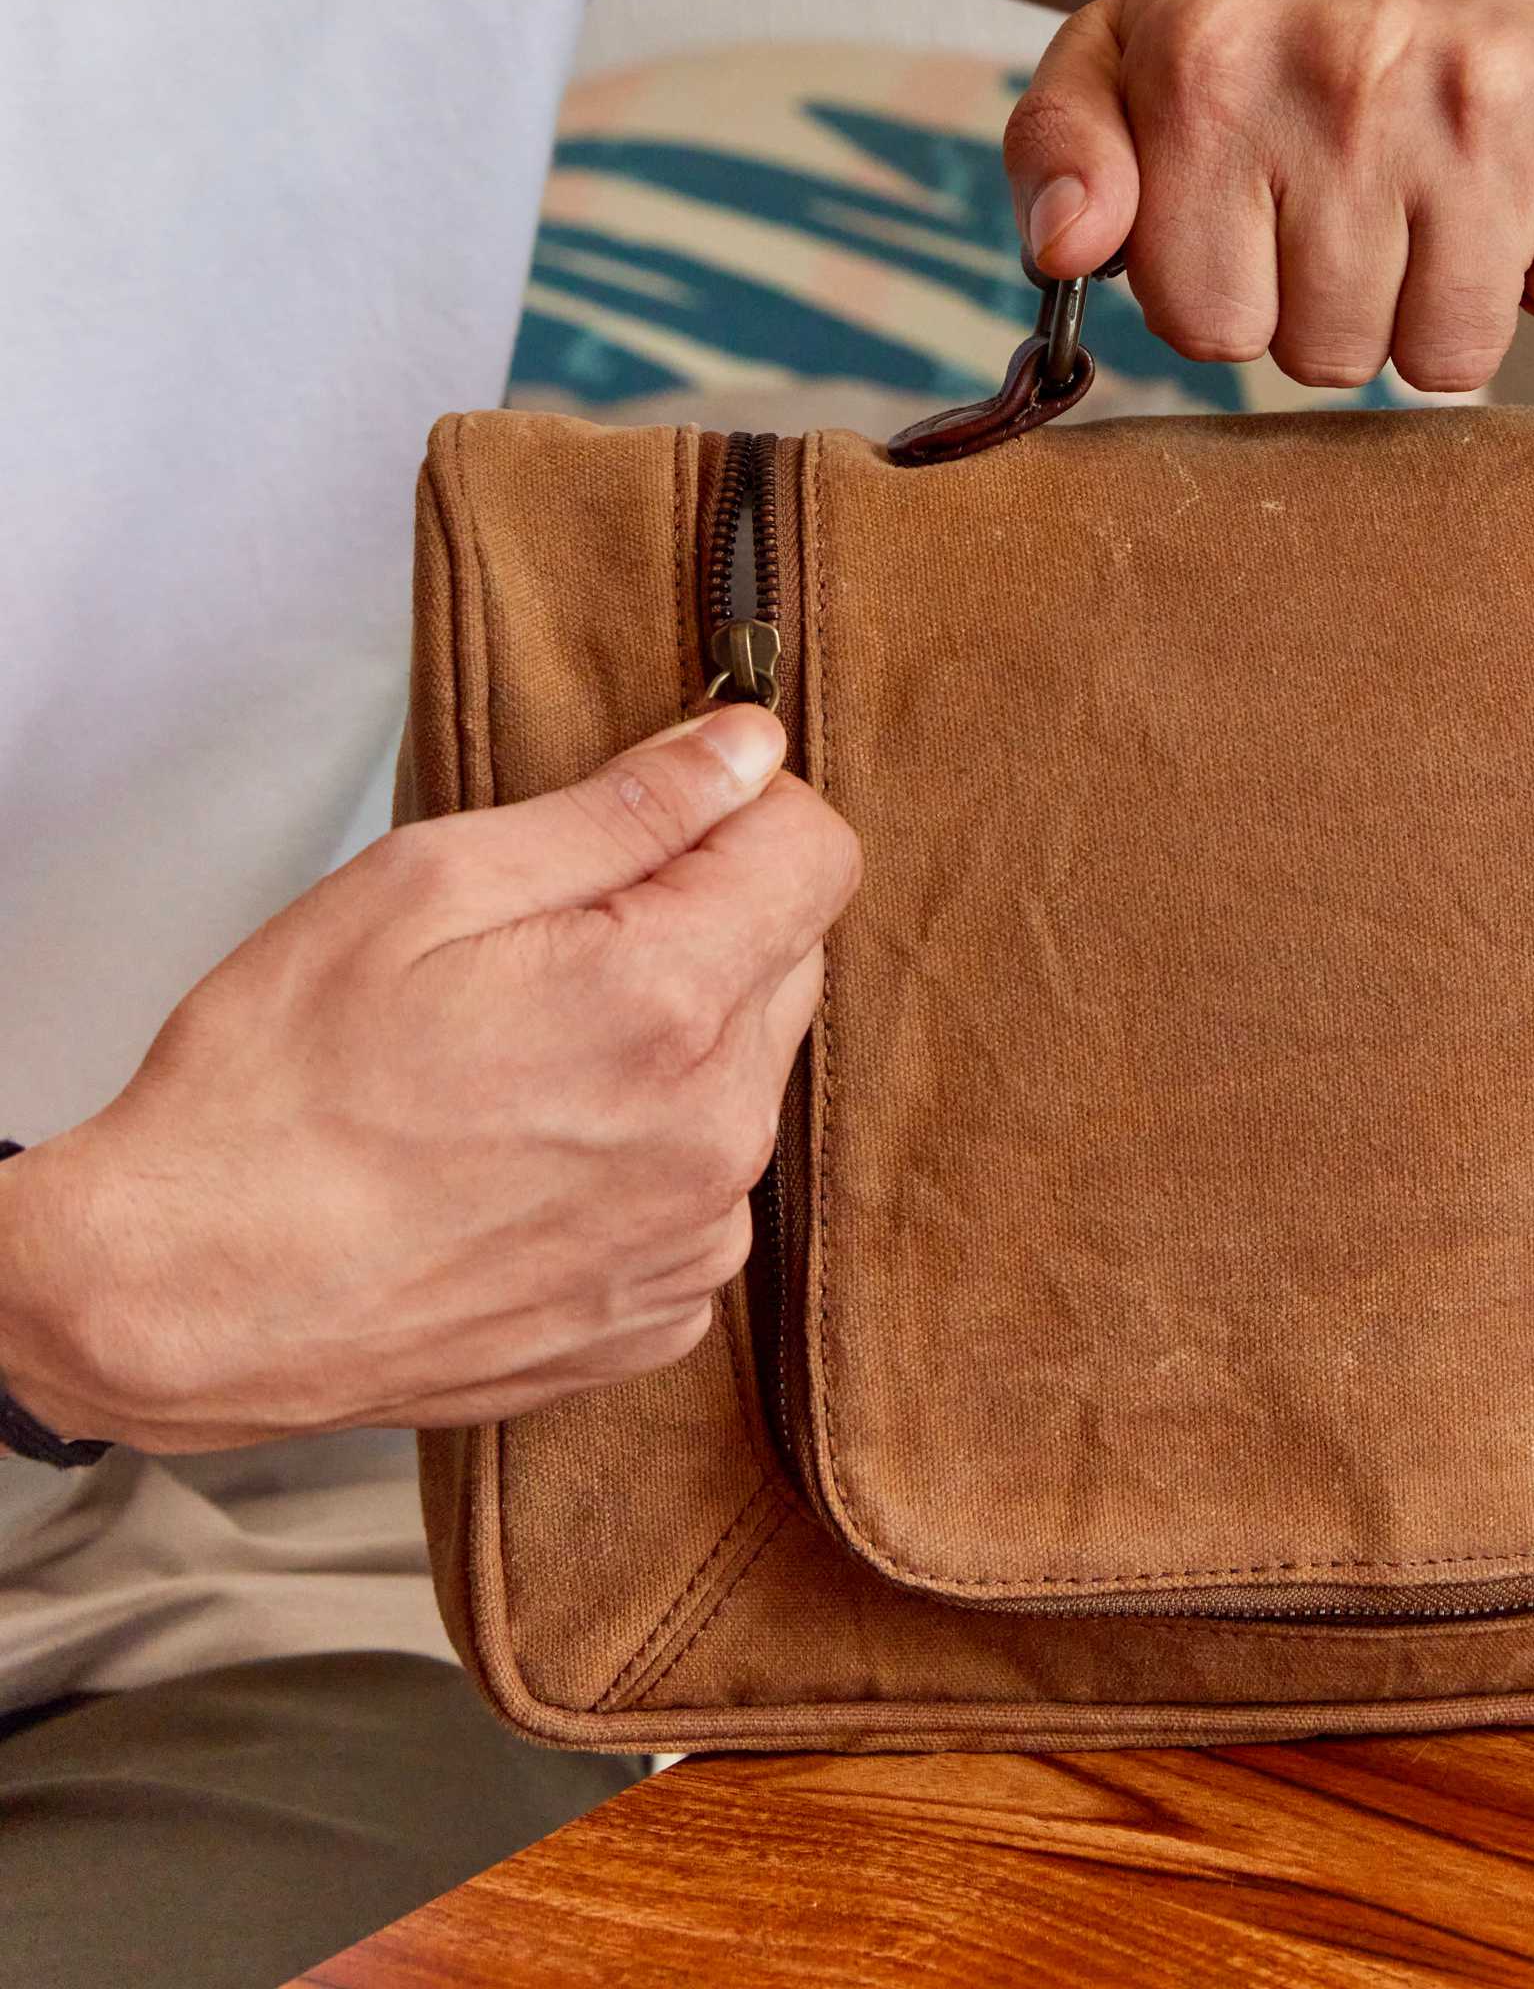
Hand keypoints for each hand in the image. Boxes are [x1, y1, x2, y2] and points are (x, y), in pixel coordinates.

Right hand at [0, 708, 858, 1452]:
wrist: (186, 1298)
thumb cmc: (276, 1088)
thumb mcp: (428, 884)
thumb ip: (623, 809)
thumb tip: (747, 751)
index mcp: (666, 1003)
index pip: (819, 856)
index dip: (744, 814)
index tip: (661, 822)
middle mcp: (715, 1131)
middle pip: (787, 962)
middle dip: (700, 925)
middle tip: (546, 948)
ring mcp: (695, 1236)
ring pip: (747, 1077)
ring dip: (674, 1043)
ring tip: (520, 1063)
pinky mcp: (663, 1311)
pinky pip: (704, 1188)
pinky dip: (644, 1154)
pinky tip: (528, 1155)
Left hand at [1001, 0, 1533, 396]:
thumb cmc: (1290, 33)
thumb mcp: (1133, 59)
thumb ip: (1060, 148)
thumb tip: (1062, 246)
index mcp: (1207, 66)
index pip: (1207, 326)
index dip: (1235, 298)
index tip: (1260, 224)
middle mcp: (1345, 71)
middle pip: (1330, 355)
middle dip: (1340, 309)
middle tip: (1362, 210)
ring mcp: (1483, 97)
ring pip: (1449, 357)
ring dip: (1444, 310)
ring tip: (1441, 209)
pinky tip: (1528, 198)